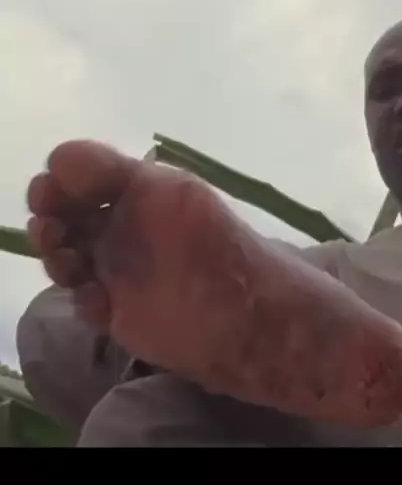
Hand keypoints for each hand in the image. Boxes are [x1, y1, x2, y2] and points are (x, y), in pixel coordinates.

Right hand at [26, 140, 401, 427]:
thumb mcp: (208, 215)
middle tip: (56, 231)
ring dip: (56, 253)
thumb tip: (83, 156)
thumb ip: (155, 186)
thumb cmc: (249, 265)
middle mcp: (129, 221)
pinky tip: (100, 306)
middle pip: (66, 204)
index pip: (90, 165)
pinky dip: (79, 298)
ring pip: (65, 247)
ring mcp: (121, 263)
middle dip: (50, 211)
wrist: (267, 329)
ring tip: (74, 269)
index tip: (64, 185)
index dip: (68, 171)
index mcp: (151, 187)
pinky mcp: (119, 306)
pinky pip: (81, 295)